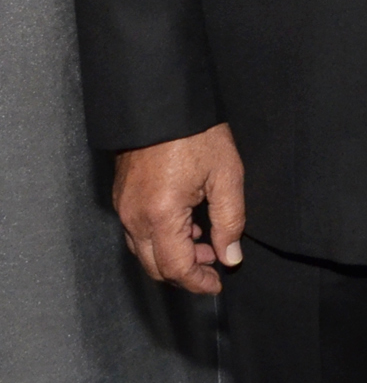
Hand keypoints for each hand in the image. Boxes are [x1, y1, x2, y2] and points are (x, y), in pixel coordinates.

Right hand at [112, 121, 245, 294]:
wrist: (163, 100)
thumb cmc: (197, 134)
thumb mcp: (226, 175)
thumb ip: (230, 221)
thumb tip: (230, 256)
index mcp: (160, 215)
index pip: (176, 268)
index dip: (198, 282)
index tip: (218, 282)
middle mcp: (134, 217)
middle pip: (155, 266)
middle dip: (185, 272)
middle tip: (214, 262)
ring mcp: (123, 206)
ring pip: (144, 251)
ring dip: (173, 255)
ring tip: (204, 241)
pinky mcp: (121, 196)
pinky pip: (137, 231)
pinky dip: (159, 238)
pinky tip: (184, 224)